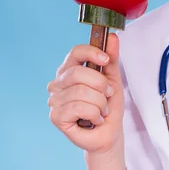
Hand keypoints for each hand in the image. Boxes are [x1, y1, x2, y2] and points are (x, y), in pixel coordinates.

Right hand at [47, 33, 124, 155]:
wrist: (109, 132)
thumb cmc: (108, 105)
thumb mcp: (113, 79)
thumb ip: (111, 59)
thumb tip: (113, 37)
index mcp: (70, 71)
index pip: (75, 52)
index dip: (92, 53)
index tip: (106, 60)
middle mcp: (58, 83)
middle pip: (78, 73)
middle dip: (100, 85)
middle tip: (107, 94)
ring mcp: (54, 100)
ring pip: (81, 92)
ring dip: (100, 103)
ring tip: (101, 110)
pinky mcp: (55, 117)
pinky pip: (79, 108)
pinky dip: (94, 114)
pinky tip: (94, 119)